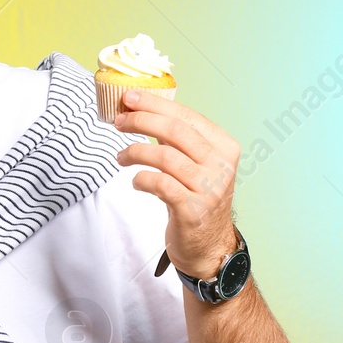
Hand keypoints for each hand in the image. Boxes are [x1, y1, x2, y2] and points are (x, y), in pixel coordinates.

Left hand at [113, 90, 240, 277]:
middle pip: (175, 131)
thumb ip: (175, 138)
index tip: (129, 97)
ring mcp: (209, 189)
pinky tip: (136, 181)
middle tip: (118, 121)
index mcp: (224, 146)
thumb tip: (139, 107)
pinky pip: (160, 184)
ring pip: (165, 156)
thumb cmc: (196, 197)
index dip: (155, 104)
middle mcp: (220, 165)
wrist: (208, 245)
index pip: (187, 115)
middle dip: (141, 120)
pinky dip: (141, 179)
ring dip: (135, 152)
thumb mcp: (194, 163)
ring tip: (121, 157)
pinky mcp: (193, 210)